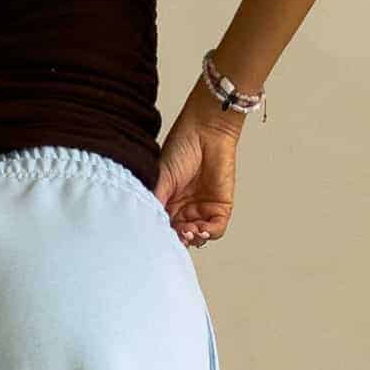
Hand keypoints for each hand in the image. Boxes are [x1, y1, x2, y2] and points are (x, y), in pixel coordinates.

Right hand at [154, 85, 246, 246]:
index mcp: (168, 203)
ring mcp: (203, 209)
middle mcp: (185, 208)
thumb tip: (149, 224)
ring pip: (199, 236)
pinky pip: (216, 230)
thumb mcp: (161, 178)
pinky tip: (201, 228)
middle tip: (178, 233)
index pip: (165, 227)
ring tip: (189, 230)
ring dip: (194, 237)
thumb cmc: (182, 146)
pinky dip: (209, 233)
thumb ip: (156, 202)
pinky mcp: (221, 207)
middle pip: (182, 235)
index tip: (161, 234)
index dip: (164, 234)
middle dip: (180, 238)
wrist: (207, 130)